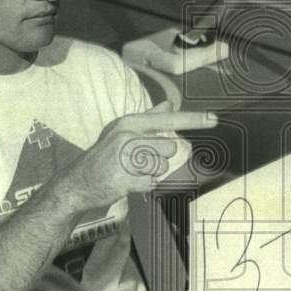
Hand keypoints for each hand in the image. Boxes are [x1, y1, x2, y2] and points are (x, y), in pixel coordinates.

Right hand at [57, 101, 216, 213]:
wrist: (76, 184)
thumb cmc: (103, 156)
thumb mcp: (122, 131)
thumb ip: (148, 119)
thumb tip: (170, 104)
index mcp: (129, 123)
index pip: (168, 119)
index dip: (193, 119)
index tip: (214, 119)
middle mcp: (128, 136)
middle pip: (169, 148)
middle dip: (159, 158)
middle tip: (137, 162)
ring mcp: (126, 158)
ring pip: (162, 167)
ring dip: (150, 174)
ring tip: (130, 172)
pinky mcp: (125, 178)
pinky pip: (151, 183)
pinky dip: (143, 186)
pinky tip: (126, 182)